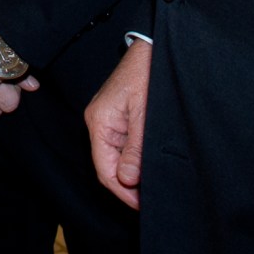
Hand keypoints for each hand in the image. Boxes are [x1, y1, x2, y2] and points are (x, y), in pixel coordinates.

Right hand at [86, 38, 151, 208]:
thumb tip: (128, 180)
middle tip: (152, 198)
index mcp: (99, 122)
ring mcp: (108, 118)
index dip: (123, 192)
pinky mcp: (118, 115)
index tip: (143, 205)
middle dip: (129, 185)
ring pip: (117, 156)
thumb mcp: (145, 115)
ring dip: (134, 172)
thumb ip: (136, 148)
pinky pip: (123, 144)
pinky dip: (135, 157)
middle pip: (109, 166)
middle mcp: (98, 121)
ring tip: (155, 184)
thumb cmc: (148, 74)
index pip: (104, 170)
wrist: (153, 47)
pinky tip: (150, 164)